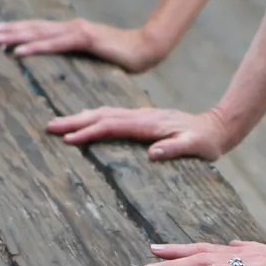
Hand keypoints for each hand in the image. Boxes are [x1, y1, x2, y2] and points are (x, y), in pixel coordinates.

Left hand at [0, 18, 163, 71]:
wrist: (148, 49)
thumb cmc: (127, 56)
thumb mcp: (98, 56)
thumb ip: (83, 57)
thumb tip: (71, 64)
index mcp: (75, 30)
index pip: (42, 30)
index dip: (20, 30)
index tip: (0, 32)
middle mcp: (73, 27)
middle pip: (35, 27)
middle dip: (10, 29)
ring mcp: (78, 31)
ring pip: (40, 33)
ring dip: (16, 36)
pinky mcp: (85, 39)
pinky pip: (54, 44)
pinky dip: (35, 47)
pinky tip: (19, 51)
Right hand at [44, 106, 235, 159]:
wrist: (217, 127)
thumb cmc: (206, 142)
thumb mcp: (196, 147)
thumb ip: (177, 148)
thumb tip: (154, 152)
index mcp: (149, 124)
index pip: (113, 126)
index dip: (90, 132)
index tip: (69, 139)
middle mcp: (142, 116)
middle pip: (102, 115)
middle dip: (75, 121)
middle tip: (49, 126)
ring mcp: (141, 115)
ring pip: (104, 112)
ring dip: (80, 117)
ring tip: (58, 122)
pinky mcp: (142, 118)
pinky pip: (112, 115)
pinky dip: (94, 116)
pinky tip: (85, 119)